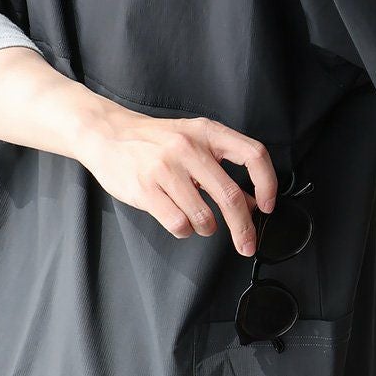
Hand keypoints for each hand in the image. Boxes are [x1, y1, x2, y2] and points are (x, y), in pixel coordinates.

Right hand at [77, 108, 277, 256]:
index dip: (268, 183)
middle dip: (243, 227)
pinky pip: (178, 223)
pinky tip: (179, 220)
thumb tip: (253, 202)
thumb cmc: (156, 140)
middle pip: (230, 195)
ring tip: (201, 221)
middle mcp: (189, 147)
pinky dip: (184, 230)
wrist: (108, 134)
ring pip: (203, 216)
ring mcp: (166, 167)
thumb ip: (224, 168)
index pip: (253, 154)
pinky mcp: (145, 188)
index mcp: (208, 132)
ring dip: (208, 228)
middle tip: (247, 244)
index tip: (267, 205)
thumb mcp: (195, 141)